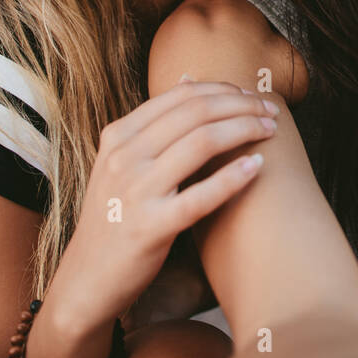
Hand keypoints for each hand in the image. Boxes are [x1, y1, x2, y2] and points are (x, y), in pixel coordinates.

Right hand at [34, 78, 275, 357]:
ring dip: (245, 131)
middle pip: (196, 113)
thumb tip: (188, 80)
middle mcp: (124, 157)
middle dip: (242, 106)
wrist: (86, 277)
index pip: (180, 96)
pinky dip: (234, 177)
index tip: (251, 96)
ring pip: (202, 143)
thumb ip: (153, 125)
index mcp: (118, 136)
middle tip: (271, 111)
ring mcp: (135, 192)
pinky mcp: (150, 227)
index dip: (223, 90)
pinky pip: (201, 196)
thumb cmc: (115, 216)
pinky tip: (257, 167)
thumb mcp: (121, 162)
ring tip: (270, 132)